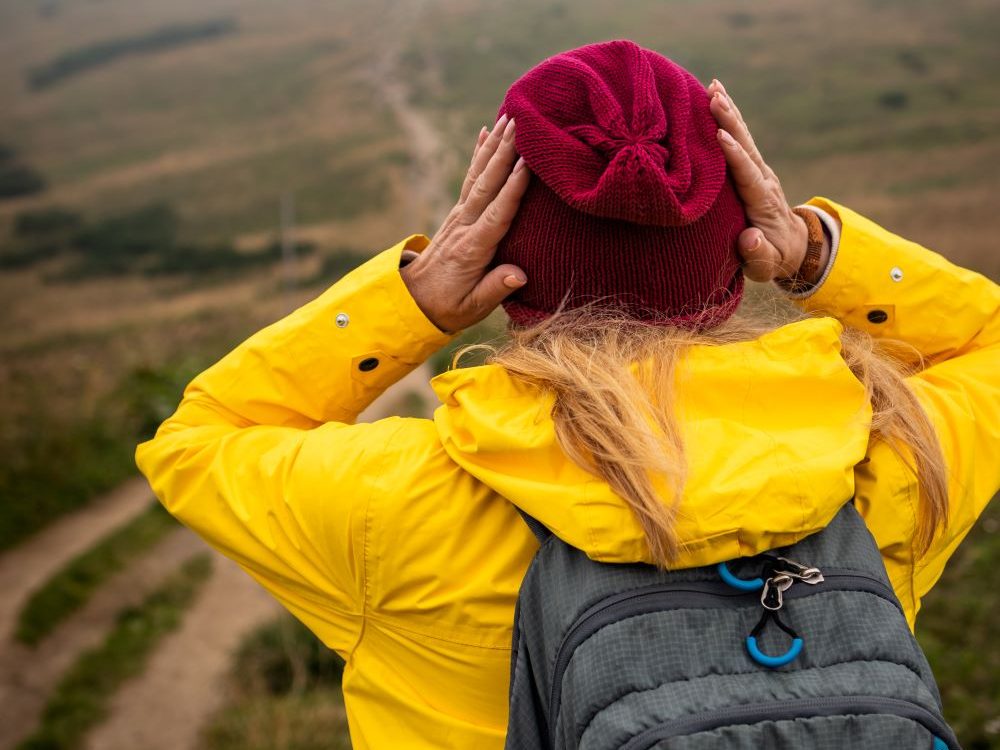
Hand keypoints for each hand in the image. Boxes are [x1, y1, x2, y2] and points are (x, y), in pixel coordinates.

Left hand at [400, 114, 530, 332]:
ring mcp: (459, 216)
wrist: (412, 301)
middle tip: (521, 122)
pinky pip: (471, 178)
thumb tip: (519, 275)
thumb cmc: (447, 307)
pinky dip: (478, 153)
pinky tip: (485, 131)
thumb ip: (494, 290)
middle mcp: (464, 226)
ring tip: (508, 116)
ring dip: (494, 145)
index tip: (529, 161)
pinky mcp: (458, 213)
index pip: (497, 213)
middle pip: (487, 184)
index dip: (514, 188)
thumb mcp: (471, 308)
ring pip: (479, 174)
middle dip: (504, 152)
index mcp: (472, 249)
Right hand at [707, 79, 828, 284]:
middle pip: (747, 146)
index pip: (748, 175)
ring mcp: (759, 171)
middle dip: (730, 121)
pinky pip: (739, 139)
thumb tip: (750, 238)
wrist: (793, 247)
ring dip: (729, 112)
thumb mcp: (766, 265)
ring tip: (713, 87)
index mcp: (763, 202)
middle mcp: (763, 180)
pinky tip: (716, 97)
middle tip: (714, 97)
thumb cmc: (773, 258)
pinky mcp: (752, 167)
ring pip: (743, 136)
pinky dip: (729, 117)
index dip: (735, 156)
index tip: (720, 136)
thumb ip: (758, 254)